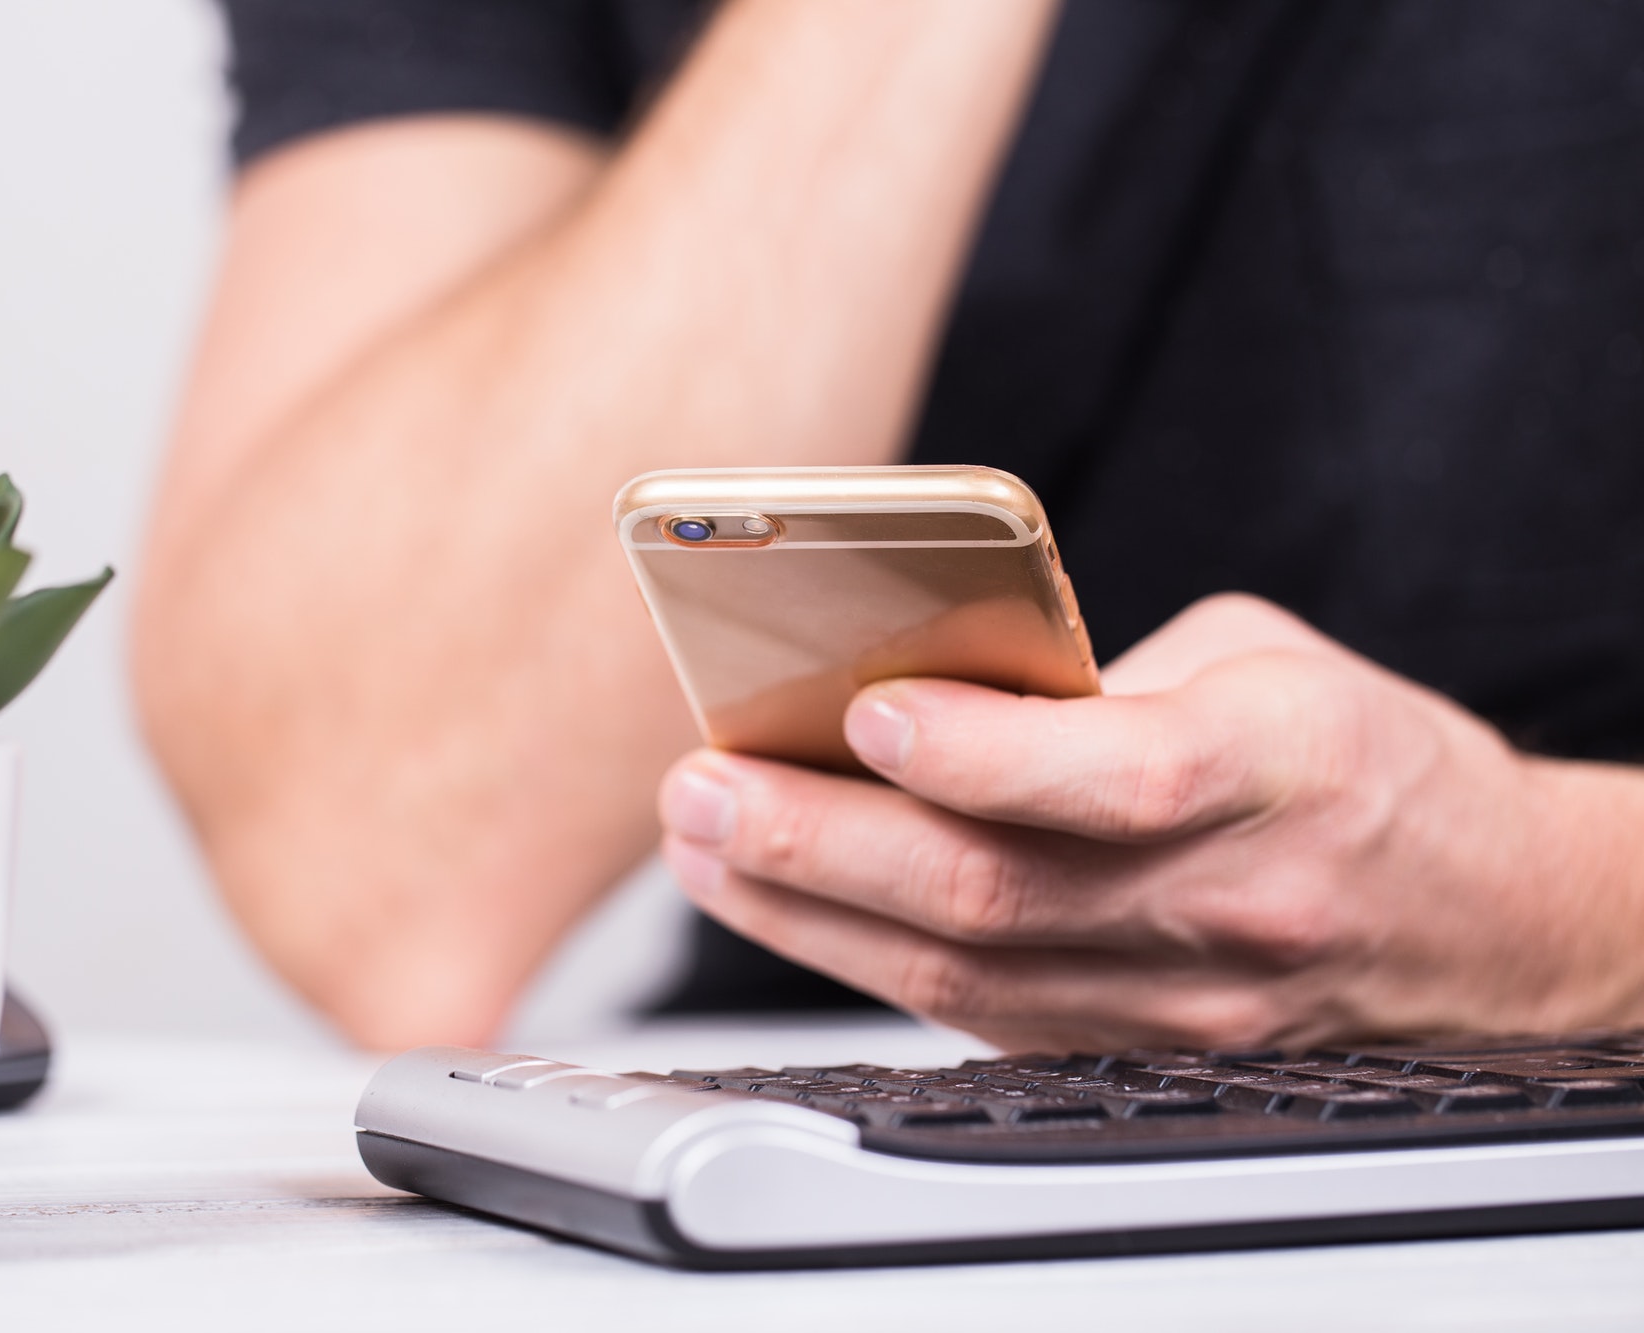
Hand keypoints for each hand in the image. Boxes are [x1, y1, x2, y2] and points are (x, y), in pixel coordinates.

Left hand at [657, 594, 1643, 1049]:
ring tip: (703, 842)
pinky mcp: (1133, 1049)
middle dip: (823, 844)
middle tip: (705, 788)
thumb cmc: (1363, 763)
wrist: (1486, 924)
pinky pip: (972, 1010)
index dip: (985, 753)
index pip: (1122, 775)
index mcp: (1283, 768)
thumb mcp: (1263, 666)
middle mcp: (1229, 903)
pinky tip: (778, 903)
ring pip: (960, 973)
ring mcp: (1180, 999)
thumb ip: (1101, 680)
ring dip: (807, 911)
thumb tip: (922, 678)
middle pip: (997, 894)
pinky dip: (859, 956)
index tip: (865, 712)